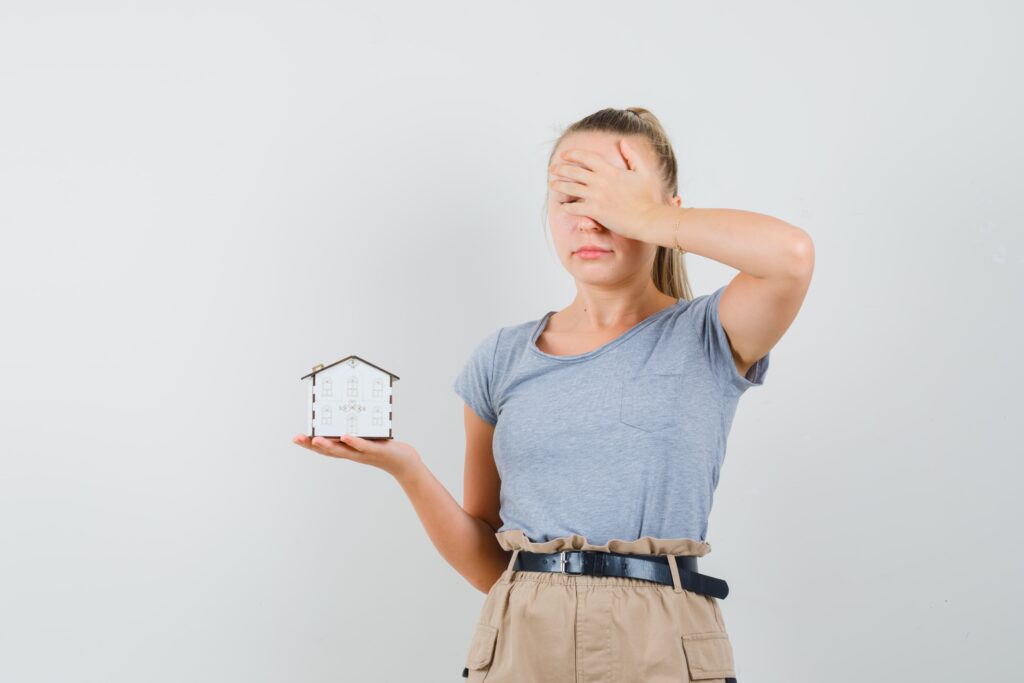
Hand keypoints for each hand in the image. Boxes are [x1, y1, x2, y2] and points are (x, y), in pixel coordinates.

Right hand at [292, 433, 421, 478]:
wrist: (404, 462)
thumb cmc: (385, 448)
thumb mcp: (368, 438)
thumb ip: (357, 430)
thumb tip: (346, 412)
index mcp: (349, 450)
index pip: (326, 449)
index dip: (310, 445)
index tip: (296, 438)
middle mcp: (353, 454)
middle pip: (329, 451)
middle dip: (312, 445)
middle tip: (298, 439)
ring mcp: (364, 453)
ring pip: (343, 451)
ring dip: (329, 446)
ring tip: (315, 440)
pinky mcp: (376, 450)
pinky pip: (363, 446)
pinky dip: (354, 441)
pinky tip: (345, 436)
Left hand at [548, 138, 663, 240]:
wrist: (648, 218)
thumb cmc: (647, 196)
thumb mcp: (642, 171)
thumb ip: (632, 155)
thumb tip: (622, 142)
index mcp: (610, 170)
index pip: (586, 157)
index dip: (573, 154)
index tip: (564, 155)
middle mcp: (600, 182)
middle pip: (574, 171)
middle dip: (561, 169)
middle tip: (552, 169)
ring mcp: (596, 197)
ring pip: (571, 188)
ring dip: (559, 186)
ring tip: (552, 185)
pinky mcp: (595, 212)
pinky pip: (575, 207)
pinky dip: (567, 206)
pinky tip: (562, 206)